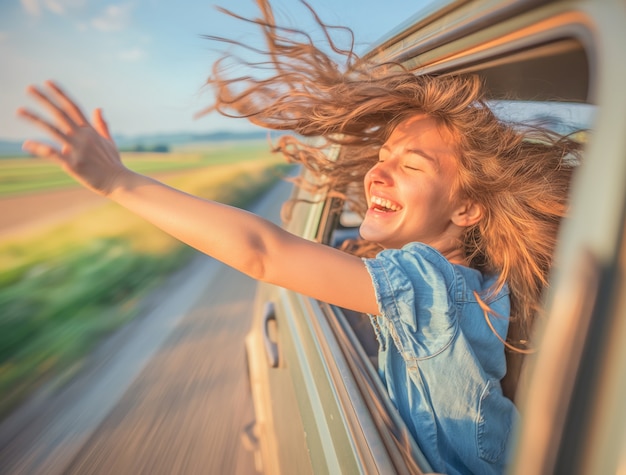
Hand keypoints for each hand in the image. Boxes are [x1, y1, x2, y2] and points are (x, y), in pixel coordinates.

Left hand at [17, 81, 128, 195]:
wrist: (118, 182)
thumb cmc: (113, 164)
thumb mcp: (110, 142)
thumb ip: (102, 125)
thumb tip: (98, 108)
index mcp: (90, 131)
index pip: (73, 107)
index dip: (60, 94)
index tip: (48, 82)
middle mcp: (83, 136)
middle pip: (61, 114)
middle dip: (44, 100)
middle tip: (29, 88)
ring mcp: (78, 149)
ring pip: (53, 129)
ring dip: (35, 119)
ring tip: (20, 111)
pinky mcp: (73, 164)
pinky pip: (53, 153)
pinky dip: (39, 148)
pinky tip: (26, 144)